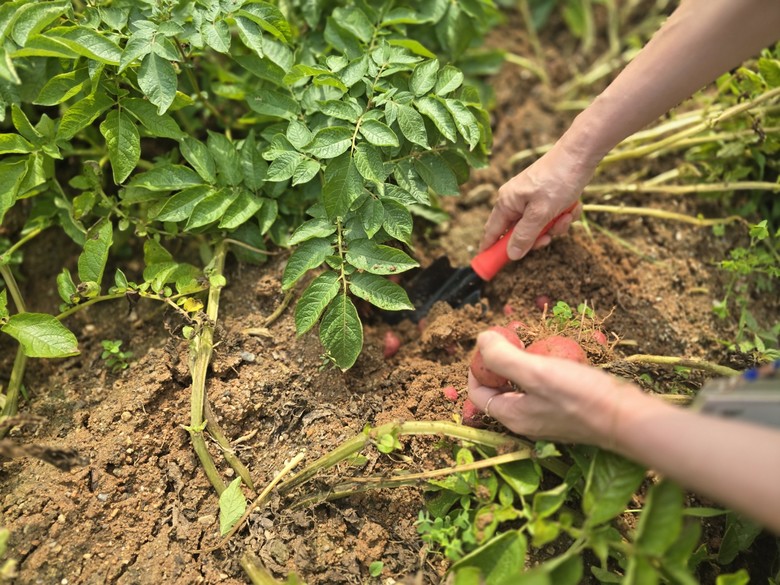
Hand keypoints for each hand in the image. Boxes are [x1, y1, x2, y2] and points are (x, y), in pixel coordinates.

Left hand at [467, 331, 642, 447]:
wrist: (629, 418)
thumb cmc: (582, 396)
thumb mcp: (536, 372)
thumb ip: (503, 358)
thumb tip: (481, 340)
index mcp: (511, 416)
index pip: (477, 392)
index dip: (477, 366)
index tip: (491, 343)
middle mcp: (525, 422)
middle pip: (498, 389)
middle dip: (501, 361)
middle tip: (514, 338)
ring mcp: (546, 419)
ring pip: (522, 388)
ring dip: (523, 363)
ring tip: (534, 343)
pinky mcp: (565, 413)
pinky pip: (544, 389)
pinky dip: (543, 370)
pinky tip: (557, 357)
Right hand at [480, 142, 593, 260]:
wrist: (581, 154)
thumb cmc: (558, 179)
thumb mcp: (541, 213)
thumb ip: (524, 236)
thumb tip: (511, 255)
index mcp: (506, 202)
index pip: (492, 233)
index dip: (491, 250)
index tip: (491, 267)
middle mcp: (515, 201)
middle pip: (519, 233)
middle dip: (537, 237)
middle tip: (549, 237)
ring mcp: (531, 198)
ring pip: (539, 226)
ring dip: (554, 226)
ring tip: (566, 215)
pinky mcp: (546, 196)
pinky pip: (550, 216)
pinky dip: (562, 215)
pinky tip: (572, 207)